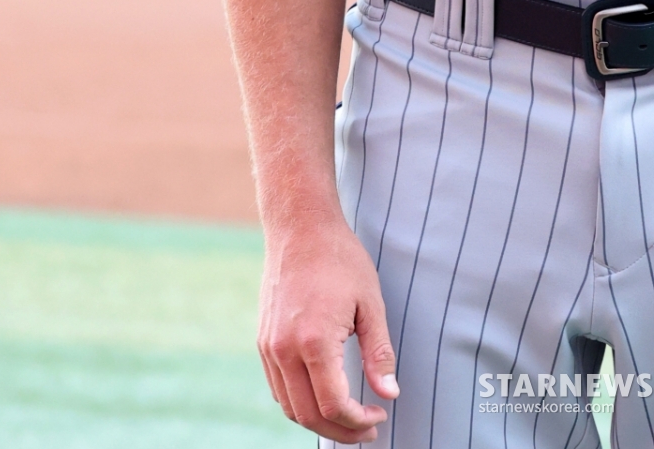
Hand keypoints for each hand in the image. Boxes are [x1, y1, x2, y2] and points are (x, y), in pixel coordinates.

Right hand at [259, 216, 398, 442]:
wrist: (300, 226)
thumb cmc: (341, 259)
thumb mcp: (371, 303)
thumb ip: (379, 353)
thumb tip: (390, 394)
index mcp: (314, 341)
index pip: (334, 404)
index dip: (358, 421)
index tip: (380, 416)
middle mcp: (284, 350)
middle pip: (308, 415)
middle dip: (341, 430)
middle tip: (369, 428)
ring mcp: (268, 347)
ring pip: (290, 407)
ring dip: (319, 420)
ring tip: (349, 417)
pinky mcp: (263, 341)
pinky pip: (279, 388)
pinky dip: (300, 402)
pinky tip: (325, 395)